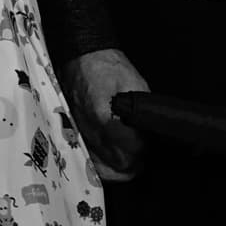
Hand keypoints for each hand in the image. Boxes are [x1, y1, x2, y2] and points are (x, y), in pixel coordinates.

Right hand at [62, 47, 150, 181]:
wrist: (82, 57)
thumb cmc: (108, 67)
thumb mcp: (135, 85)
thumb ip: (143, 112)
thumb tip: (149, 132)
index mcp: (105, 118)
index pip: (132, 149)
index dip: (144, 147)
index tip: (147, 140)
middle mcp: (90, 131)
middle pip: (119, 164)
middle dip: (135, 160)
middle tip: (142, 149)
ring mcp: (81, 135)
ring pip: (105, 168)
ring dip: (121, 164)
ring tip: (130, 153)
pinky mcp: (76, 135)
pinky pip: (92, 161)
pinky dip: (105, 164)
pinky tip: (113, 156)